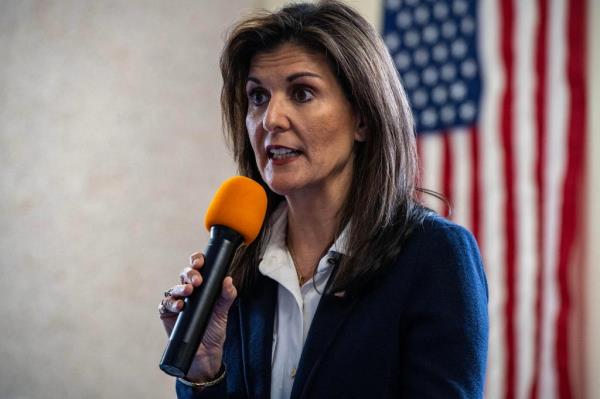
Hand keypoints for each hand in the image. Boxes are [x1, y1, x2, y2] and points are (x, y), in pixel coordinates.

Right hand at [159, 252, 236, 381]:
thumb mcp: (223, 311)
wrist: (206, 353)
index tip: (200, 262)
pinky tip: (179, 306)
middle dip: (190, 274)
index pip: (198, 267)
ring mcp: (176, 302)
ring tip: (188, 292)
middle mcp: (188, 291)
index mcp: (202, 286)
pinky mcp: (167, 314)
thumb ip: (227, 295)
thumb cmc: (214, 329)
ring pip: (174, 288)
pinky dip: (171, 303)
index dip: (197, 260)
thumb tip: (228, 279)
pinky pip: (165, 304)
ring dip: (180, 288)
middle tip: (197, 281)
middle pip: (185, 274)